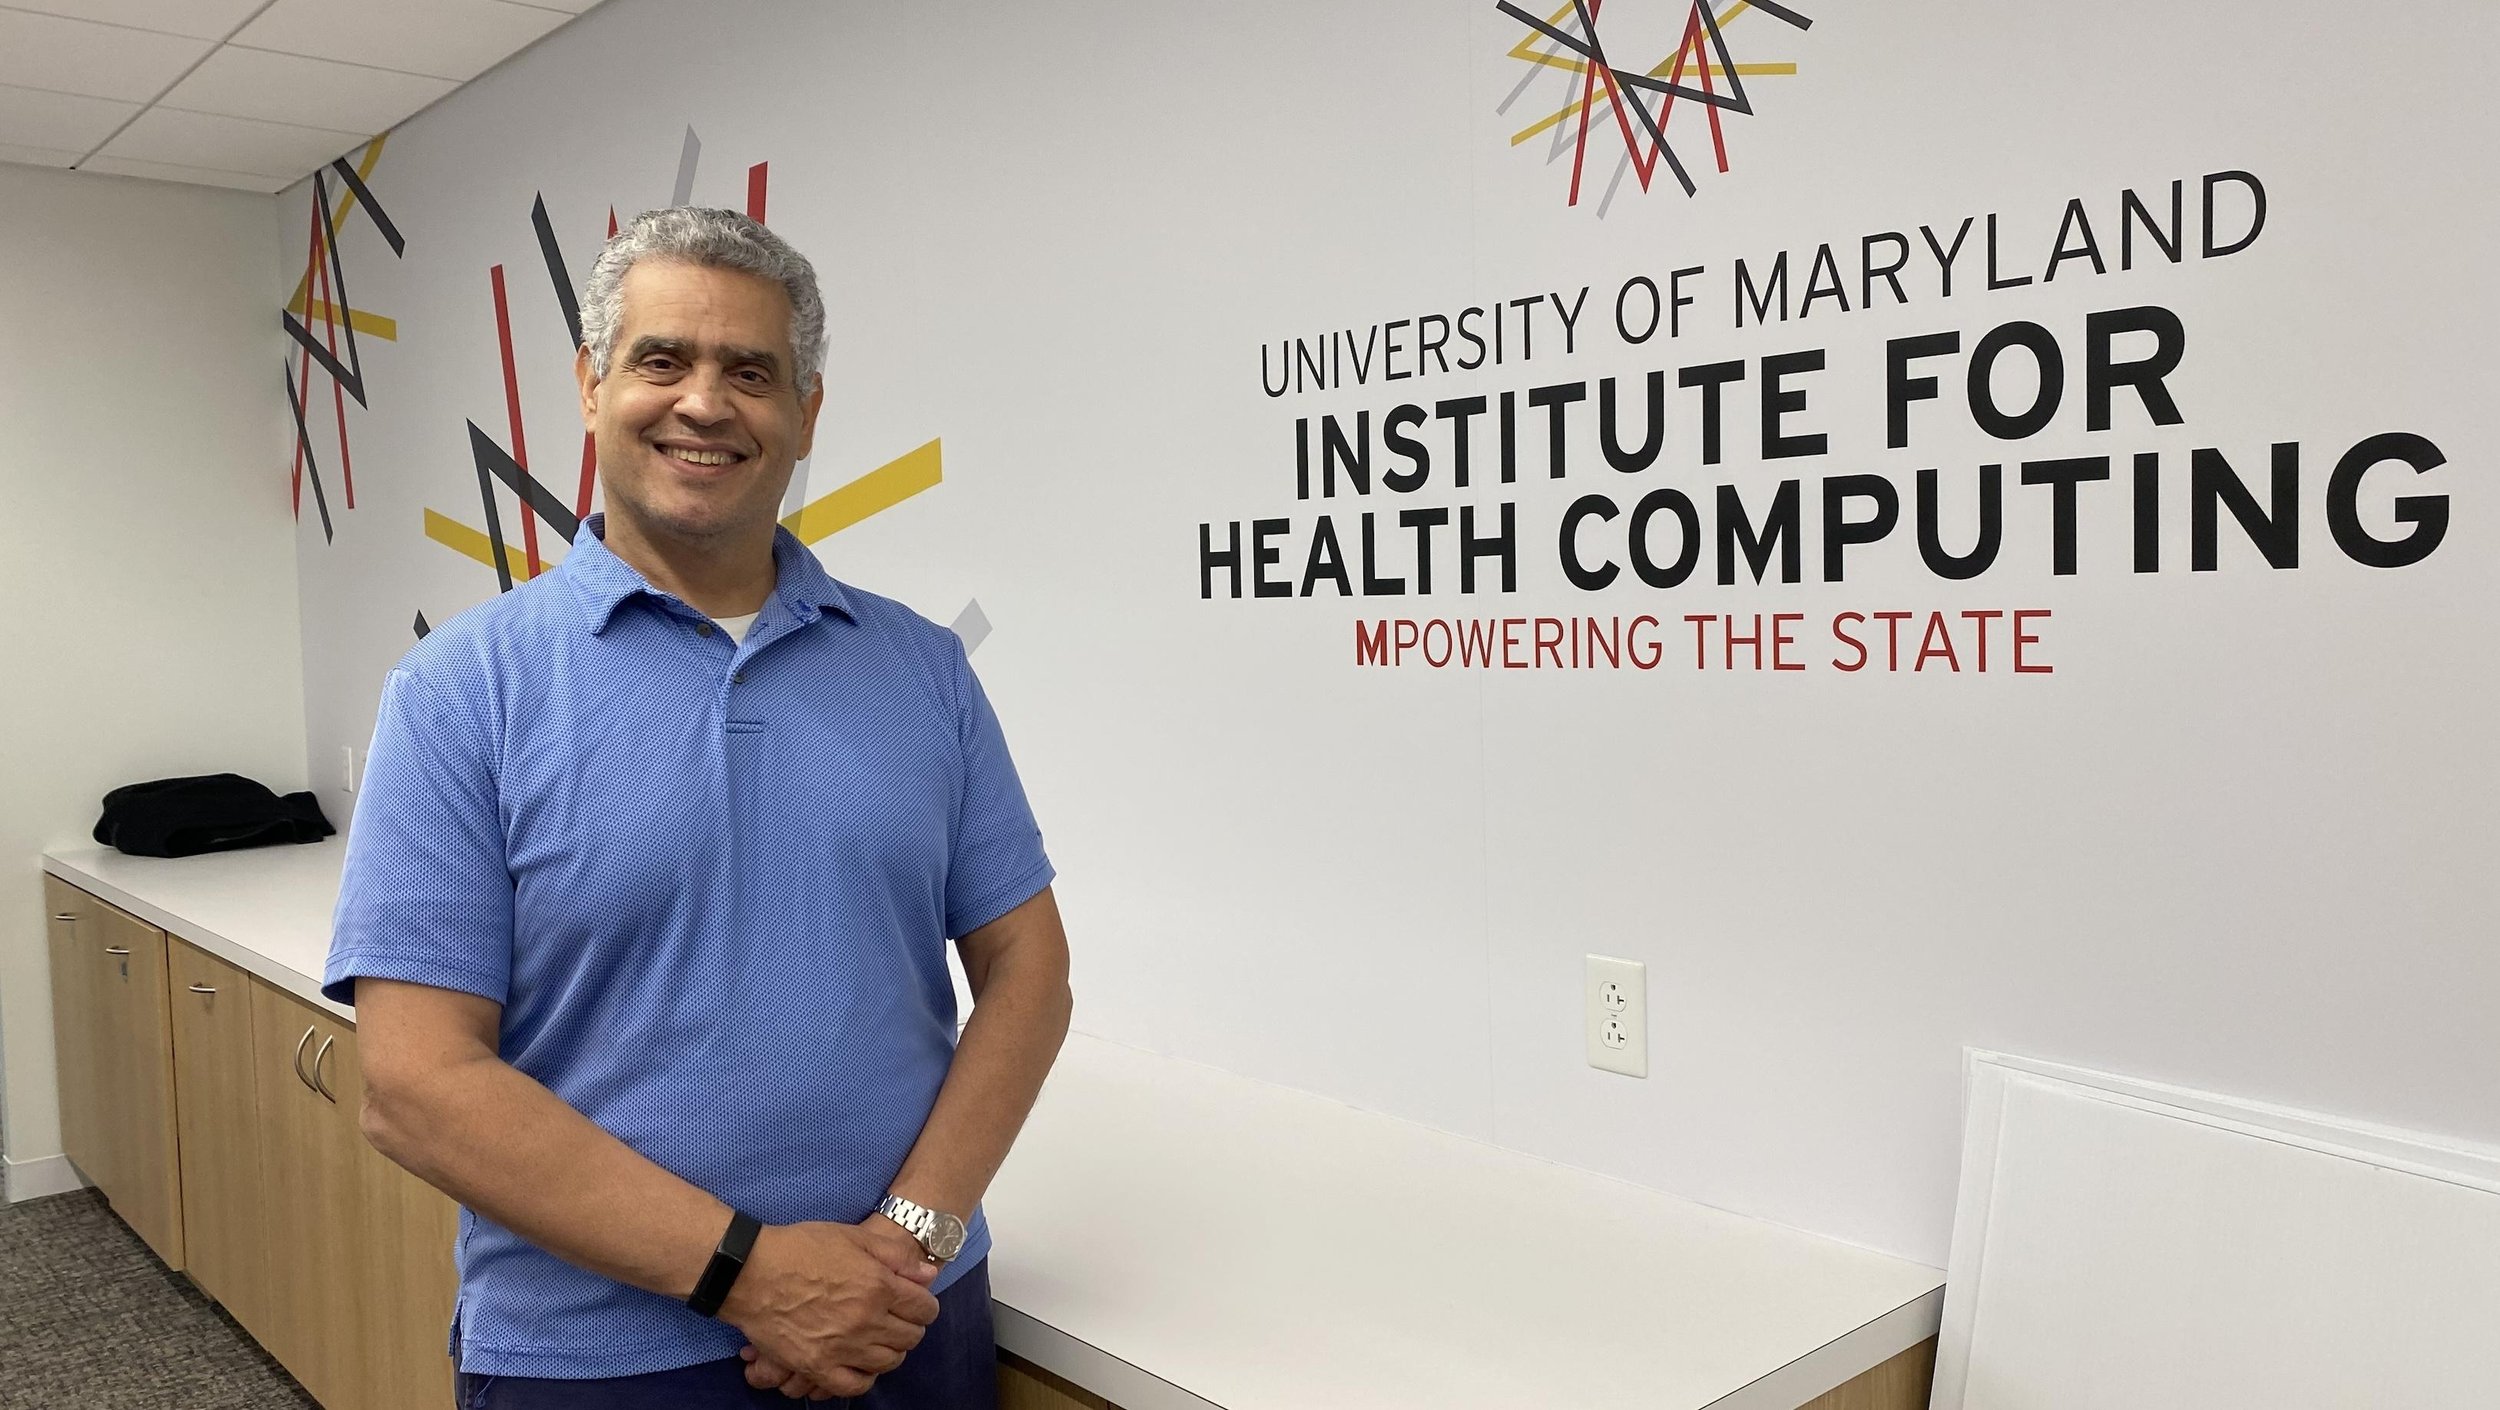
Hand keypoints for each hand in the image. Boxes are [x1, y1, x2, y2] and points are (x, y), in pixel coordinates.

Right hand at [719, 1219, 941, 1397]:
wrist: (752, 1272)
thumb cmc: (801, 1247)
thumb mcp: (854, 1236)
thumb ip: (896, 1257)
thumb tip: (928, 1275)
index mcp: (879, 1286)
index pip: (924, 1308)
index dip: (924, 1304)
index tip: (914, 1301)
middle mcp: (866, 1321)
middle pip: (910, 1337)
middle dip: (910, 1326)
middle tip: (896, 1318)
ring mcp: (842, 1348)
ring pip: (888, 1362)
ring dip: (890, 1351)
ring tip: (879, 1339)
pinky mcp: (817, 1367)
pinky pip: (854, 1386)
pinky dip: (864, 1378)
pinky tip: (860, 1365)